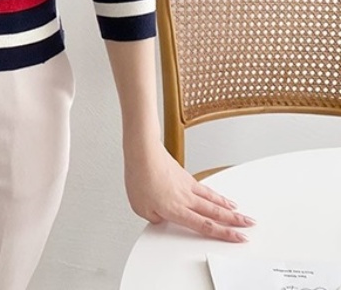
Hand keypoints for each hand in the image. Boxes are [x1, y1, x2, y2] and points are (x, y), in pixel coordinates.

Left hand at [122, 139, 256, 241]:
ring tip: (239, 212)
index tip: (239, 238)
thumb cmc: (139, 177)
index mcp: (177, 210)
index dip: (224, 234)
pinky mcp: (184, 175)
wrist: (142, 152)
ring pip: (212, 199)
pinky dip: (214, 194)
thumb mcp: (140, 207)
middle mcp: (186, 199)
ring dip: (228, 207)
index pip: (206, 226)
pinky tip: (216, 195)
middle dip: (235, 220)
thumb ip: (154, 217)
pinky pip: (204, 188)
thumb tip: (160, 217)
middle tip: (250, 224)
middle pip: (216, 213)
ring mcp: (187, 185)